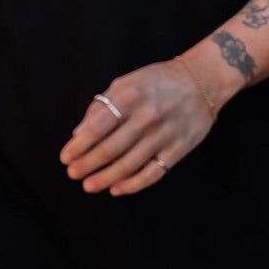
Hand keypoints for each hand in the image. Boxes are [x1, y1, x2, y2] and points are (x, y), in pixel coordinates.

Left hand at [59, 58, 215, 196]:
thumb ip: (102, 105)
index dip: (79, 145)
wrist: (202, 81)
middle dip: (87, 164)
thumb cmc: (158, 80)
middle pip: (110, 149)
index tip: (65, 157)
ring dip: (105, 178)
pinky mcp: (178, 150)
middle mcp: (146, 116)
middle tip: (73, 174)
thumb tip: (79, 132)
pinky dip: (133, 184)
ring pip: (129, 165)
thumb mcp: (127, 82)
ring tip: (89, 185)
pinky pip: (152, 173)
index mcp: (129, 95)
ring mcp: (163, 135)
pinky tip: (117, 189)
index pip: (97, 126)